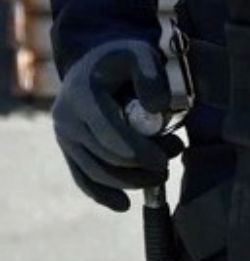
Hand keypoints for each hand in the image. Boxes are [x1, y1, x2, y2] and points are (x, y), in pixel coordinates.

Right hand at [52, 40, 182, 211]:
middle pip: (108, 158)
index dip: (140, 154)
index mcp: (84, 96)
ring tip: (161, 173)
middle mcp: (67, 118)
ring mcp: (65, 136)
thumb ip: (152, 76)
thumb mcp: (142, 55)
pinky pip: (83, 178)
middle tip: (172, 157)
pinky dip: (103, 195)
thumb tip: (156, 107)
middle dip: (144, 166)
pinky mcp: (69, 149)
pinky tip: (123, 205)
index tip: (165, 161)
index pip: (112, 136)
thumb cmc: (125, 61)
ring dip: (133, 181)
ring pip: (98, 173)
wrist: (96, 64)